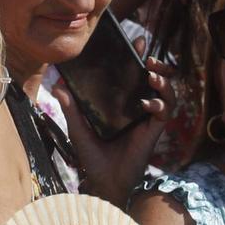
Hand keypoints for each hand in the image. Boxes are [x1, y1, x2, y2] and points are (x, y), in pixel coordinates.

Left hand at [51, 62, 171, 206]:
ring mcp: (147, 119)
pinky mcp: (153, 131)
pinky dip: (160, 105)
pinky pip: (165, 113)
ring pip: (167, 94)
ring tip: (152, 75)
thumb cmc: (91, 157)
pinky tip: (148, 104)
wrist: (102, 182)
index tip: (138, 42)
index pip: (134, 76)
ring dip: (164, 82)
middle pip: (156, 80)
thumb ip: (71, 107)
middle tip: (150, 57)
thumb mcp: (78, 128)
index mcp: (122, 104)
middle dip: (159, 65)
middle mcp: (137, 108)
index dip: (139, 58)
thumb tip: (57, 83)